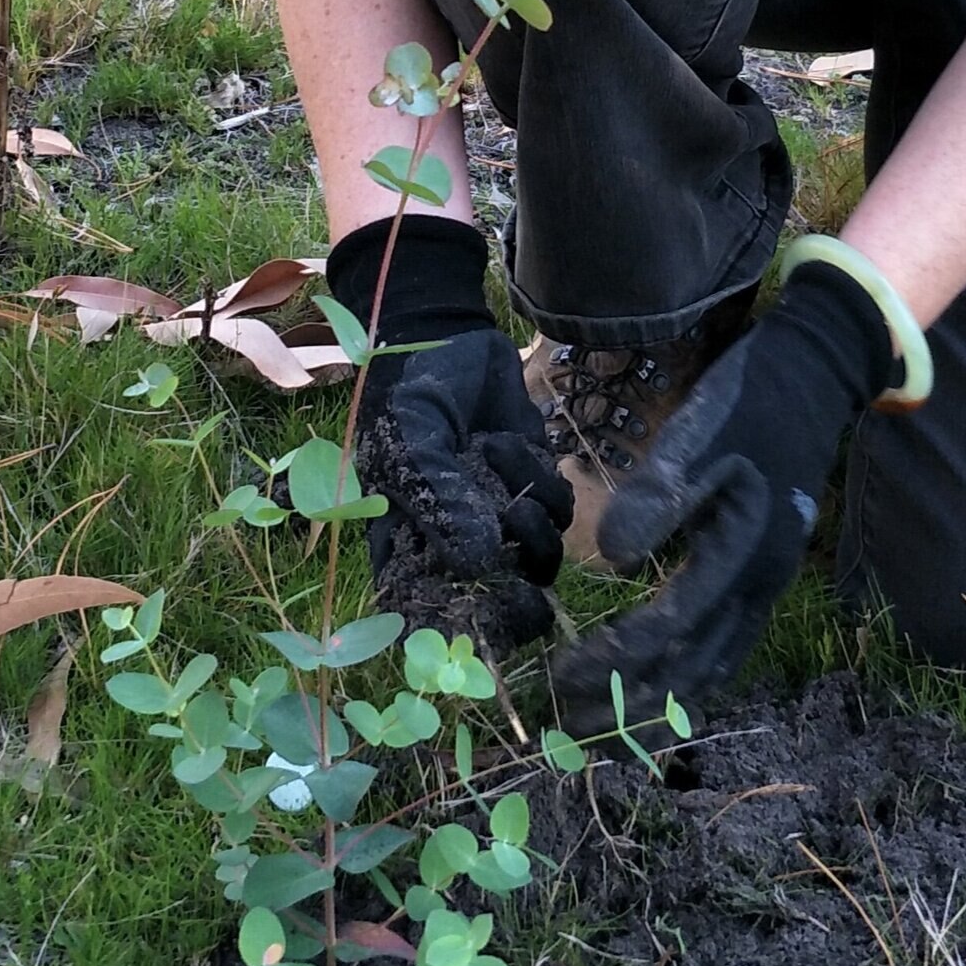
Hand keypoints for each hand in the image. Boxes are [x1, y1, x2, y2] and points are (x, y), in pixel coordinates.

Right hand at [328, 216, 570, 600]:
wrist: (446, 333)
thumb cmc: (409, 388)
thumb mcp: (411, 438)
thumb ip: (439, 499)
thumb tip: (475, 562)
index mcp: (406, 547)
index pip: (430, 616)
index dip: (461, 632)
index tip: (483, 621)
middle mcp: (454, 544)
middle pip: (497, 606)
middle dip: (517, 599)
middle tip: (526, 591)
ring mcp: (498, 520)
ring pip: (537, 560)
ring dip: (527, 518)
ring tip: (490, 454)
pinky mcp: (534, 489)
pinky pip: (558, 512)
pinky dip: (540, 479)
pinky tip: (506, 441)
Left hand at [554, 258, 894, 733]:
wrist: (814, 377)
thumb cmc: (747, 402)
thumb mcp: (697, 435)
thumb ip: (658, 497)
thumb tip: (615, 562)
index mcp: (740, 552)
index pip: (668, 628)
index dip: (613, 659)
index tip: (562, 676)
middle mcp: (758, 583)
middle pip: (690, 667)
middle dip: (627, 702)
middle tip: (568, 730)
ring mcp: (765, 585)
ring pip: (712, 668)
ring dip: (657, 705)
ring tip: (606, 734)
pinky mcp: (761, 577)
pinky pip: (725, 648)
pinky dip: (688, 681)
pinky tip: (660, 696)